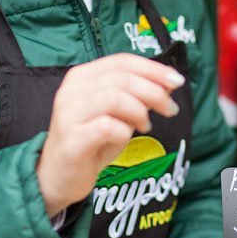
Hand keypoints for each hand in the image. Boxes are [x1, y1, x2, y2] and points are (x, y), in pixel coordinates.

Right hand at [36, 54, 185, 215]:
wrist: (59, 176)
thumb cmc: (92, 141)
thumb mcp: (118, 113)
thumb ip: (137, 95)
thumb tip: (168, 81)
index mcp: (82, 77)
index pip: (122, 61)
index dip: (153, 69)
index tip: (177, 81)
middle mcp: (71, 90)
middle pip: (121, 78)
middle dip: (154, 91)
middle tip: (170, 108)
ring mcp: (69, 114)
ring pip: (114, 98)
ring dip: (140, 111)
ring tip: (146, 125)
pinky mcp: (72, 139)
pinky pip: (108, 127)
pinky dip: (125, 132)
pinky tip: (127, 138)